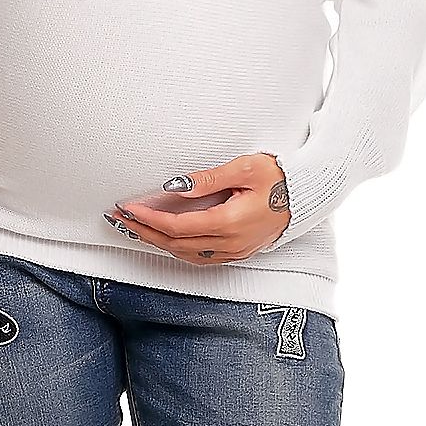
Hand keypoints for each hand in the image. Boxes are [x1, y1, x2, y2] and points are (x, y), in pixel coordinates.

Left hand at [105, 153, 290, 263]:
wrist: (307, 195)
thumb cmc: (279, 176)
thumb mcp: (244, 168)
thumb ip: (207, 179)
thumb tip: (174, 188)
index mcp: (229, 223)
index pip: (177, 226)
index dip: (148, 218)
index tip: (127, 207)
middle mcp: (230, 243)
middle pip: (175, 244)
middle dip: (143, 232)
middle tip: (118, 219)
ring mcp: (234, 251)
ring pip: (185, 254)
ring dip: (157, 242)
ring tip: (134, 228)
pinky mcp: (237, 252)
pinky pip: (199, 257)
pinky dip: (176, 248)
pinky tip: (164, 239)